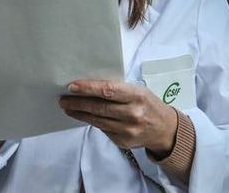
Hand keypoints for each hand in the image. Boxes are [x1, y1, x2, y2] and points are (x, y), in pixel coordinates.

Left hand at [59, 79, 177, 154]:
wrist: (165, 129)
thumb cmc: (148, 104)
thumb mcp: (138, 91)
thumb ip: (118, 89)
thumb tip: (89, 87)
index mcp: (137, 96)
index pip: (108, 90)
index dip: (88, 88)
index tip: (72, 86)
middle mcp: (133, 114)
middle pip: (99, 107)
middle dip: (78, 103)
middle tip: (63, 99)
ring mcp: (128, 130)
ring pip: (97, 121)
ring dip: (80, 114)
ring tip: (68, 107)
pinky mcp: (123, 142)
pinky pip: (103, 130)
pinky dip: (92, 122)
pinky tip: (84, 116)